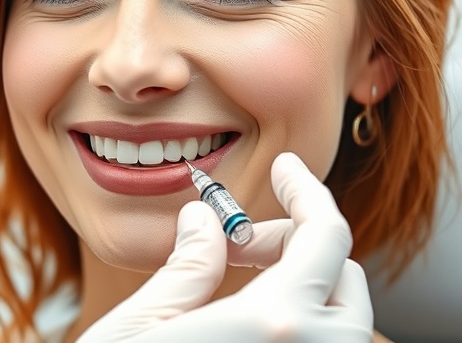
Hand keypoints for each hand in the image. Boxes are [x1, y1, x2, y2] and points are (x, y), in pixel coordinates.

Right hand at [79, 152, 372, 341]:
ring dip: (307, 285)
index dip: (307, 190)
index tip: (283, 168)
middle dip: (299, 244)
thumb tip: (204, 219)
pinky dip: (299, 321)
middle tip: (238, 243)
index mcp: (274, 324)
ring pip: (343, 320)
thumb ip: (190, 263)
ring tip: (244, 280)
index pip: (325, 235)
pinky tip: (249, 318)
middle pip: (345, 277)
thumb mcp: (146, 321)